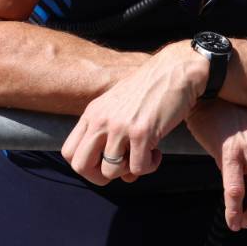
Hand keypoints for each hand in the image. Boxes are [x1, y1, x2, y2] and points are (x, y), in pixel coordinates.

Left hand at [61, 40, 204, 184]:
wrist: (177, 69)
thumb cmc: (154, 87)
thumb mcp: (121, 104)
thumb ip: (115, 135)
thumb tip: (125, 175)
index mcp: (93, 112)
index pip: (69, 152)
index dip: (86, 166)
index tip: (105, 163)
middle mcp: (101, 120)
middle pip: (82, 166)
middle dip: (101, 177)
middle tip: (122, 169)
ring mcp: (120, 126)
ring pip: (111, 171)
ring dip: (130, 171)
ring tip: (145, 155)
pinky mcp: (142, 132)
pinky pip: (138, 168)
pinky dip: (149, 166)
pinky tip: (157, 152)